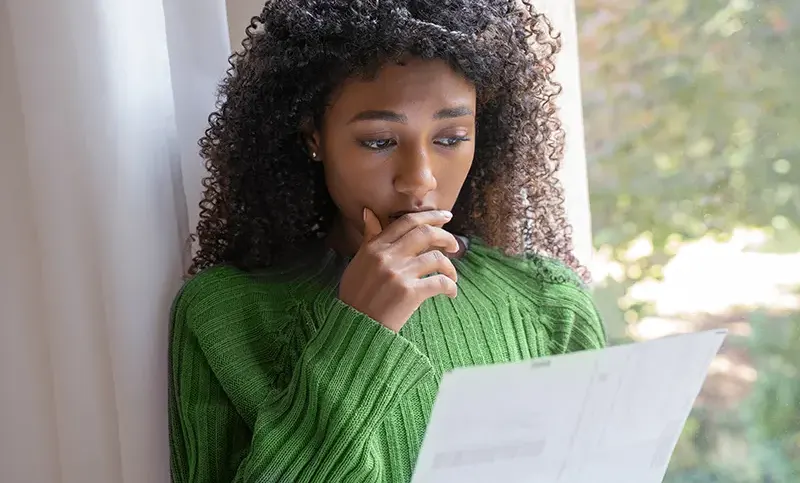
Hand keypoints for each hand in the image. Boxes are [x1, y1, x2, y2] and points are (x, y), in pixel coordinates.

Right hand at [338, 208, 459, 331]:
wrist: (356, 328)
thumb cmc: (357, 296)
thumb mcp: (358, 263)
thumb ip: (368, 239)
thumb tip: (369, 213)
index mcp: (374, 247)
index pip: (406, 222)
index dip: (429, 216)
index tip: (445, 217)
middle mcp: (387, 257)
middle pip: (425, 234)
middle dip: (446, 236)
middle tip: (454, 245)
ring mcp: (399, 274)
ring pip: (436, 258)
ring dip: (450, 266)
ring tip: (451, 275)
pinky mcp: (409, 293)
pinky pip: (439, 282)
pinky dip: (450, 286)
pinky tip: (451, 292)